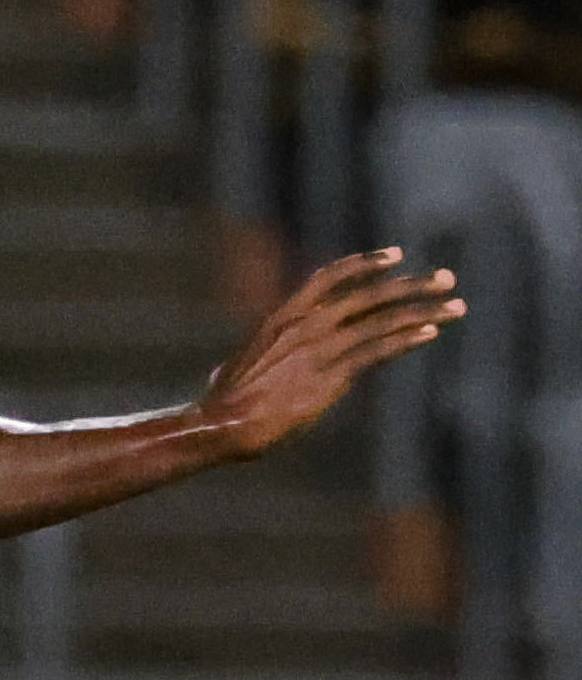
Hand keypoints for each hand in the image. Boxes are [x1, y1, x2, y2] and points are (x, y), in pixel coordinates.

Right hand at [193, 248, 461, 461]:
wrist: (222, 424)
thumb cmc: (225, 401)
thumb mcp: (241, 363)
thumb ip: (262, 355)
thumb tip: (249, 362)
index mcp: (282, 317)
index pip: (330, 278)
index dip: (365, 264)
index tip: (395, 256)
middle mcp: (304, 325)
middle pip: (368, 295)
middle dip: (410, 285)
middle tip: (445, 278)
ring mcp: (319, 349)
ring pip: (381, 321)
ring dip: (423, 311)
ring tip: (456, 306)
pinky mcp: (331, 376)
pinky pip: (377, 352)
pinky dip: (406, 340)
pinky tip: (431, 334)